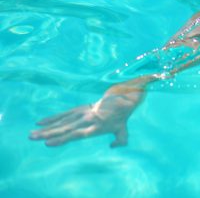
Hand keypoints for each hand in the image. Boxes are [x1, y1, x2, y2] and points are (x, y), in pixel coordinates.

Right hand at [29, 81, 146, 146]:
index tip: (48, 143)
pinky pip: (64, 114)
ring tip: (32, 133)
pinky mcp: (80, 108)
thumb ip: (120, 140)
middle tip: (32, 138)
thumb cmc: (121, 117)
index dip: (63, 138)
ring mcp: (83, 113)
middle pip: (65, 128)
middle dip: (48, 133)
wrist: (122, 98)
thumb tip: (112, 146)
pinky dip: (52, 118)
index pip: (77, 134)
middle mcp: (87, 120)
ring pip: (62, 122)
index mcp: (96, 128)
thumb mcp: (123, 130)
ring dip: (46, 128)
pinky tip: (40, 123)